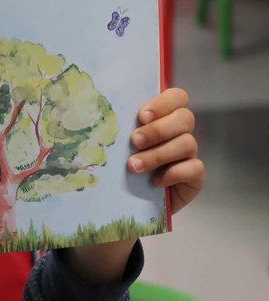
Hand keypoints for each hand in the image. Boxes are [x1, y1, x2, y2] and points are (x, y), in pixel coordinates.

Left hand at [128, 87, 202, 215]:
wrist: (129, 203)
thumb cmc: (121, 168)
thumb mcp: (118, 146)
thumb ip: (120, 128)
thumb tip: (105, 116)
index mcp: (163, 118)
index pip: (177, 97)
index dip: (163, 103)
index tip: (141, 116)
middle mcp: (180, 133)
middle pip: (185, 118)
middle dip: (158, 130)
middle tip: (135, 141)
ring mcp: (189, 155)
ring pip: (187, 143)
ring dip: (158, 154)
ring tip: (134, 166)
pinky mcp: (194, 177)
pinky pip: (194, 168)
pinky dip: (173, 173)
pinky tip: (155, 182)